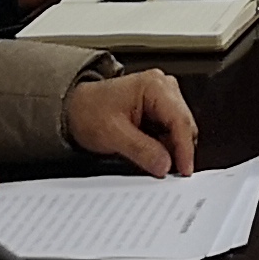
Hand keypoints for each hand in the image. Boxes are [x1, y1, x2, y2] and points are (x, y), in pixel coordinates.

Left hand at [65, 69, 197, 174]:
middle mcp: (162, 86)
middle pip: (183, 123)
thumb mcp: (113, 134)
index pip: (179, 119)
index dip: (184, 148)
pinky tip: (152, 154)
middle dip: (178, 149)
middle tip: (171, 174)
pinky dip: (164, 145)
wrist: (73, 109)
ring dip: (170, 148)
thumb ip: (141, 150)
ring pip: (179, 128)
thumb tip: (165, 164)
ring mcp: (162, 96)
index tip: (185, 170)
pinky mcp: (158, 107)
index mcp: (154, 86)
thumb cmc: (88, 111)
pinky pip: (170, 129)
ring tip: (155, 163)